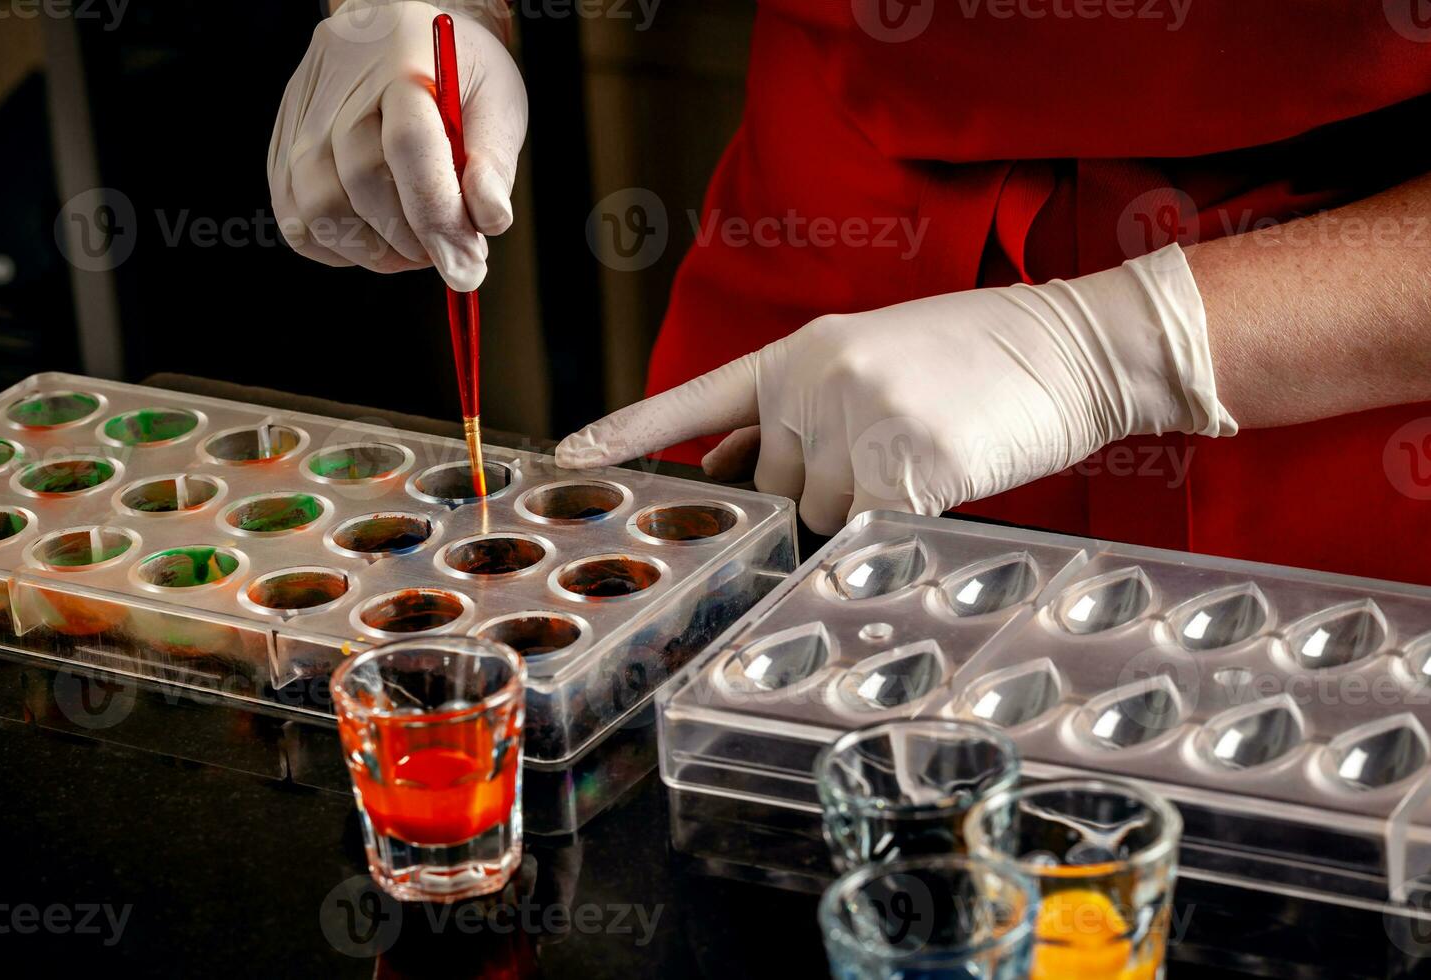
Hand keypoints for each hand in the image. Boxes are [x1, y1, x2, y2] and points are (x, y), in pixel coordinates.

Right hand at [268, 0, 525, 289]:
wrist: (393, 36)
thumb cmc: (452, 76)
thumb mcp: (496, 102)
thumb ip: (494, 163)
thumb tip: (490, 221)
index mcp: (402, 66)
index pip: (410, 147)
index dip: (438, 217)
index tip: (467, 267)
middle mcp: (340, 91)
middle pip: (363, 185)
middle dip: (415, 240)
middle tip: (451, 250)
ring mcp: (302, 122)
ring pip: (323, 213)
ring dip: (379, 252)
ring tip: (417, 242)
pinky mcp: (281, 152)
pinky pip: (299, 225)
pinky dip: (342, 249)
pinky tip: (379, 236)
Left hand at [556, 244, 1237, 533]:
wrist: (1072, 344)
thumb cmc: (980, 358)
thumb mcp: (869, 361)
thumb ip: (797, 412)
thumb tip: (731, 469)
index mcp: (800, 352)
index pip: (696, 400)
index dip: (630, 432)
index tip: (568, 456)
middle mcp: (812, 385)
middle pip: (771, 488)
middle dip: (813, 494)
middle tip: (887, 455)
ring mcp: (853, 426)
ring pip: (819, 521)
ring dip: (861, 513)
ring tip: (929, 455)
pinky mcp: (898, 473)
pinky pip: (866, 539)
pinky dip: (896, 532)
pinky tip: (944, 479)